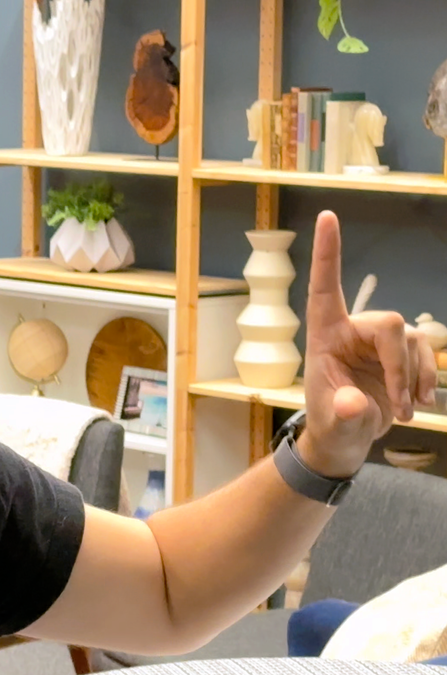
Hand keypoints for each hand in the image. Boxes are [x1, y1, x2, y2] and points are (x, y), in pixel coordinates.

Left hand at [298, 211, 435, 476]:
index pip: (324, 286)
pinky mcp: (402, 353)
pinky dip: (428, 379)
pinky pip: (427, 353)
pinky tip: (420, 404)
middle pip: (391, 324)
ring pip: (414, 341)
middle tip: (400, 406)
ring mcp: (380, 340)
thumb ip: (344, 414)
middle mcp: (352, 329)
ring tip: (404, 412)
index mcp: (324, 334)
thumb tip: (355, 404)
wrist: (346, 437)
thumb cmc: (329, 422)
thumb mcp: (333, 424)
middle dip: (400, 366)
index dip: (326, 252)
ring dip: (415, 379)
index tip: (326, 216)